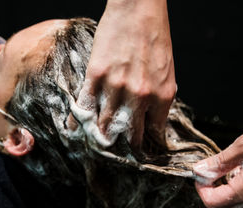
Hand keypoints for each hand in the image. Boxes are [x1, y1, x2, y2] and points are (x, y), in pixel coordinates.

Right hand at [73, 0, 175, 146]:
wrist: (139, 9)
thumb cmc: (155, 38)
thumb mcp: (167, 72)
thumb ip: (159, 99)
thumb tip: (151, 121)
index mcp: (162, 96)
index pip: (153, 132)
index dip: (146, 145)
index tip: (140, 154)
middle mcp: (140, 96)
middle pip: (129, 135)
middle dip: (124, 149)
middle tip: (118, 157)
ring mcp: (116, 87)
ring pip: (105, 125)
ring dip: (101, 139)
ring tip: (97, 147)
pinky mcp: (96, 76)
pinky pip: (85, 106)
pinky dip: (79, 122)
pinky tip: (75, 133)